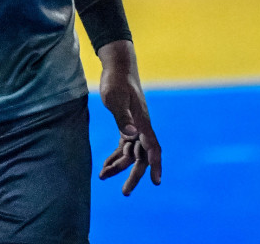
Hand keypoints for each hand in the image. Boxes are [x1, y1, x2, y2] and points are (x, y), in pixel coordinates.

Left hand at [96, 40, 161, 194]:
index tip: (156, 182)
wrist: (118, 66)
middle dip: (134, 175)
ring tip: (103, 177)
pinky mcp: (126, 123)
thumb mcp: (114, 97)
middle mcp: (141, 127)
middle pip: (141, 156)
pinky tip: (106, 166)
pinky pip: (124, 146)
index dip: (156, 165)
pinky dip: (116, 156)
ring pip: (131, 153)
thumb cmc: (116, 80)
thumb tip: (131, 136)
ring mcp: (135, 126)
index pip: (153, 147)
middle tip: (125, 193)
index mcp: (142, 122)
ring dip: (119, 166)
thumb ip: (122, 117)